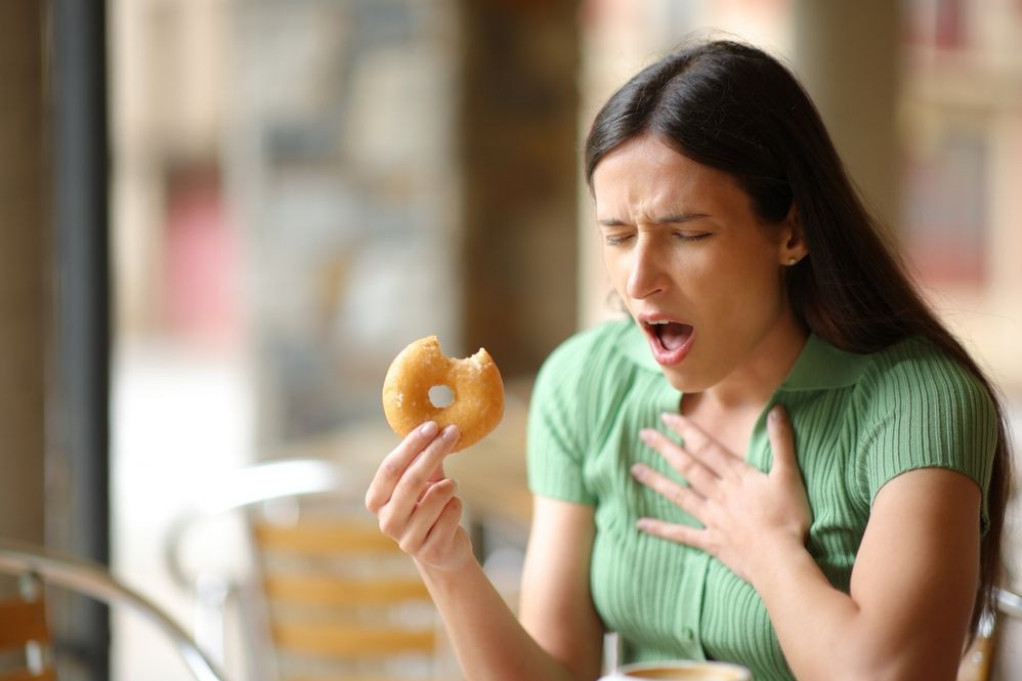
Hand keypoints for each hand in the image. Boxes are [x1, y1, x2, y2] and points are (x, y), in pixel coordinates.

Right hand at [365, 421, 471, 571]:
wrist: (444, 550)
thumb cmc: (429, 508)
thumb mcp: (423, 482)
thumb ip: (423, 460)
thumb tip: (434, 428)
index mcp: (377, 501)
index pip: (390, 468)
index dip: (411, 445)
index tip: (431, 425)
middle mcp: (387, 522)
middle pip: (411, 480)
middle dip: (434, 452)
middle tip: (453, 432)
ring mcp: (407, 540)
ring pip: (436, 497)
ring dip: (450, 485)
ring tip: (452, 485)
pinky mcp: (431, 551)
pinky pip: (451, 513)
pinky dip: (457, 505)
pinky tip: (453, 510)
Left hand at [631, 405, 810, 583]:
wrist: (780, 559)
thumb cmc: (789, 517)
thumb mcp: (789, 475)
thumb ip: (781, 442)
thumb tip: (777, 408)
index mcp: (737, 477)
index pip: (707, 447)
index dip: (686, 431)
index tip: (666, 417)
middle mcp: (719, 493)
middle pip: (688, 466)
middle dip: (665, 448)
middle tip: (643, 434)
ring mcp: (712, 518)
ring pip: (679, 495)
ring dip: (656, 481)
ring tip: (635, 469)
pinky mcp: (711, 542)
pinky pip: (681, 534)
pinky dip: (661, 529)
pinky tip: (640, 524)